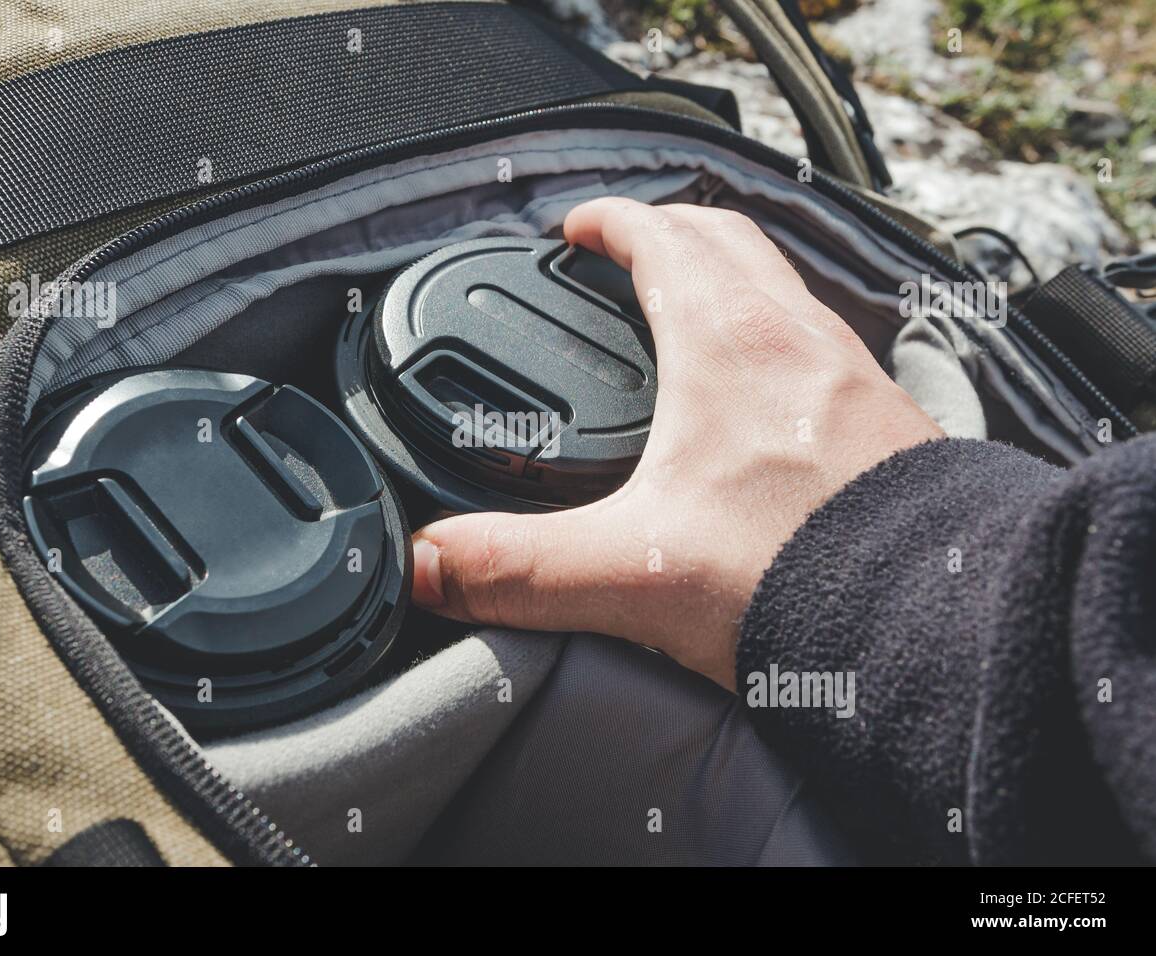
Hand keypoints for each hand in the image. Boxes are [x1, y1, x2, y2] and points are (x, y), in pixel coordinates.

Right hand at [409, 198, 941, 689]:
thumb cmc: (803, 575)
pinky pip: (824, 343)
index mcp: (728, 343)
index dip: (610, 224)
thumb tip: (427, 567)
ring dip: (731, 279)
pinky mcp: (889, 419)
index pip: (661, 238)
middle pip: (727, 242)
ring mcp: (853, 373)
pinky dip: (780, 338)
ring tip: (690, 315)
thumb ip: (518, 569)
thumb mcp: (632, 571)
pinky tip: (769, 403)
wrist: (935, 623)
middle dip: (669, 235)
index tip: (576, 231)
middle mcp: (797, 339)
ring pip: (783, 286)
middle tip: (626, 257)